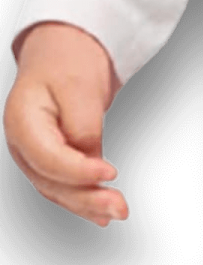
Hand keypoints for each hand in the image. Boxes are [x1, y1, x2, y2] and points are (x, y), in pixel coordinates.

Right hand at [4, 22, 128, 228]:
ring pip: (58, 189)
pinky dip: (85, 200)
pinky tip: (104, 214)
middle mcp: (21, 143)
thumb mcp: (80, 86)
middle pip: (51, 181)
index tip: (111, 173)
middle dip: (86, 198)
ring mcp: (34, 154)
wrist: (63, 50)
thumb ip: (84, 125)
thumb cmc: (68, 61)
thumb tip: (93, 160)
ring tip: (119, 213)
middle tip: (120, 208)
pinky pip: (65, 185)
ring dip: (88, 205)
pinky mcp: (51, 158)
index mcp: (20, 120)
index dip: (78, 171)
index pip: (47, 157)